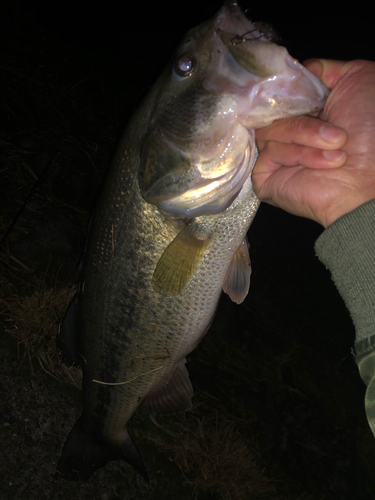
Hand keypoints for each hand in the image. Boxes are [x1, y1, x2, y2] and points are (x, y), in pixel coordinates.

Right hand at [253, 59, 374, 227]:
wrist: (368, 179)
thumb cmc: (371, 133)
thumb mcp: (358, 79)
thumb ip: (323, 68)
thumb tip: (295, 70)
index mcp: (306, 110)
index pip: (279, 90)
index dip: (288, 88)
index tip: (303, 91)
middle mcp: (289, 131)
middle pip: (271, 108)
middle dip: (305, 119)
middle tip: (336, 133)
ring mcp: (275, 154)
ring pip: (269, 129)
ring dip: (307, 137)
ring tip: (336, 151)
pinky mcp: (265, 176)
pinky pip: (267, 152)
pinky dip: (297, 155)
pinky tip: (321, 166)